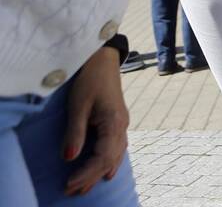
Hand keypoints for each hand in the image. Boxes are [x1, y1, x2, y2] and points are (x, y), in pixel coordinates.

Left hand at [63, 47, 129, 196]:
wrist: (104, 59)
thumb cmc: (90, 79)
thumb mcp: (78, 105)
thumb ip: (75, 132)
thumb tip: (69, 158)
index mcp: (114, 122)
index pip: (103, 157)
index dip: (86, 173)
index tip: (69, 183)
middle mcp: (122, 126)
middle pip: (109, 160)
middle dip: (90, 177)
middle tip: (71, 192)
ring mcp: (122, 124)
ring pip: (115, 156)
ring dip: (99, 173)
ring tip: (84, 188)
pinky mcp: (118, 122)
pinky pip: (117, 149)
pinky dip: (110, 163)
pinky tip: (106, 171)